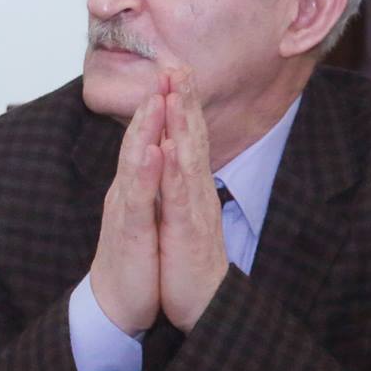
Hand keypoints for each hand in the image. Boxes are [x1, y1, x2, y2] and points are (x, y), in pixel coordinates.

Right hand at [89, 82, 166, 333]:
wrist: (116, 303)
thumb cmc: (136, 260)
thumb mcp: (147, 215)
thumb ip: (151, 184)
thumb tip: (161, 157)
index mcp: (137, 186)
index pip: (150, 138)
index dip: (164, 106)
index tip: (179, 73)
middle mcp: (128, 191)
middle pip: (140, 139)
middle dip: (155, 103)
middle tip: (169, 67)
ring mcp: (126, 209)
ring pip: (135, 161)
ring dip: (146, 128)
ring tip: (157, 98)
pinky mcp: (129, 232)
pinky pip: (138, 199)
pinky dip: (145, 174)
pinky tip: (153, 152)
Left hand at [157, 69, 230, 328]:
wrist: (201, 307)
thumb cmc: (188, 263)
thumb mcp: (182, 218)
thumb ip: (181, 187)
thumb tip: (177, 158)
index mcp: (190, 188)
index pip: (186, 138)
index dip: (180, 104)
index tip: (173, 69)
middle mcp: (196, 193)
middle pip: (192, 139)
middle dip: (185, 100)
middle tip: (179, 63)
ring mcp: (195, 211)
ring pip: (188, 160)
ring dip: (182, 126)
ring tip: (175, 93)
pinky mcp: (189, 234)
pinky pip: (180, 198)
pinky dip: (174, 171)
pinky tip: (169, 148)